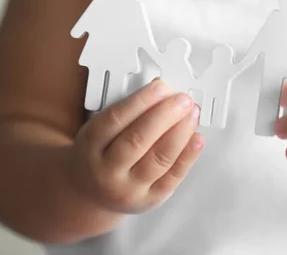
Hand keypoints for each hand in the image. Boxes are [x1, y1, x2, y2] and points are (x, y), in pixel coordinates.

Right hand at [68, 79, 203, 213]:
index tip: (161, 86)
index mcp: (89, 146)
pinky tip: (197, 138)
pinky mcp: (150, 199)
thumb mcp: (98, 131)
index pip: (115, 120)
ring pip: (158, 158)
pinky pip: (173, 176)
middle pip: (137, 140)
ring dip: (180, 132)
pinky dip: (188, 155)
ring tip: (192, 114)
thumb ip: (125, 113)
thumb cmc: (100, 154)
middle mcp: (106, 171)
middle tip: (182, 99)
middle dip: (164, 116)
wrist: (92, 195)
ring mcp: (128, 189)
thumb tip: (162, 94)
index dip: (141, 101)